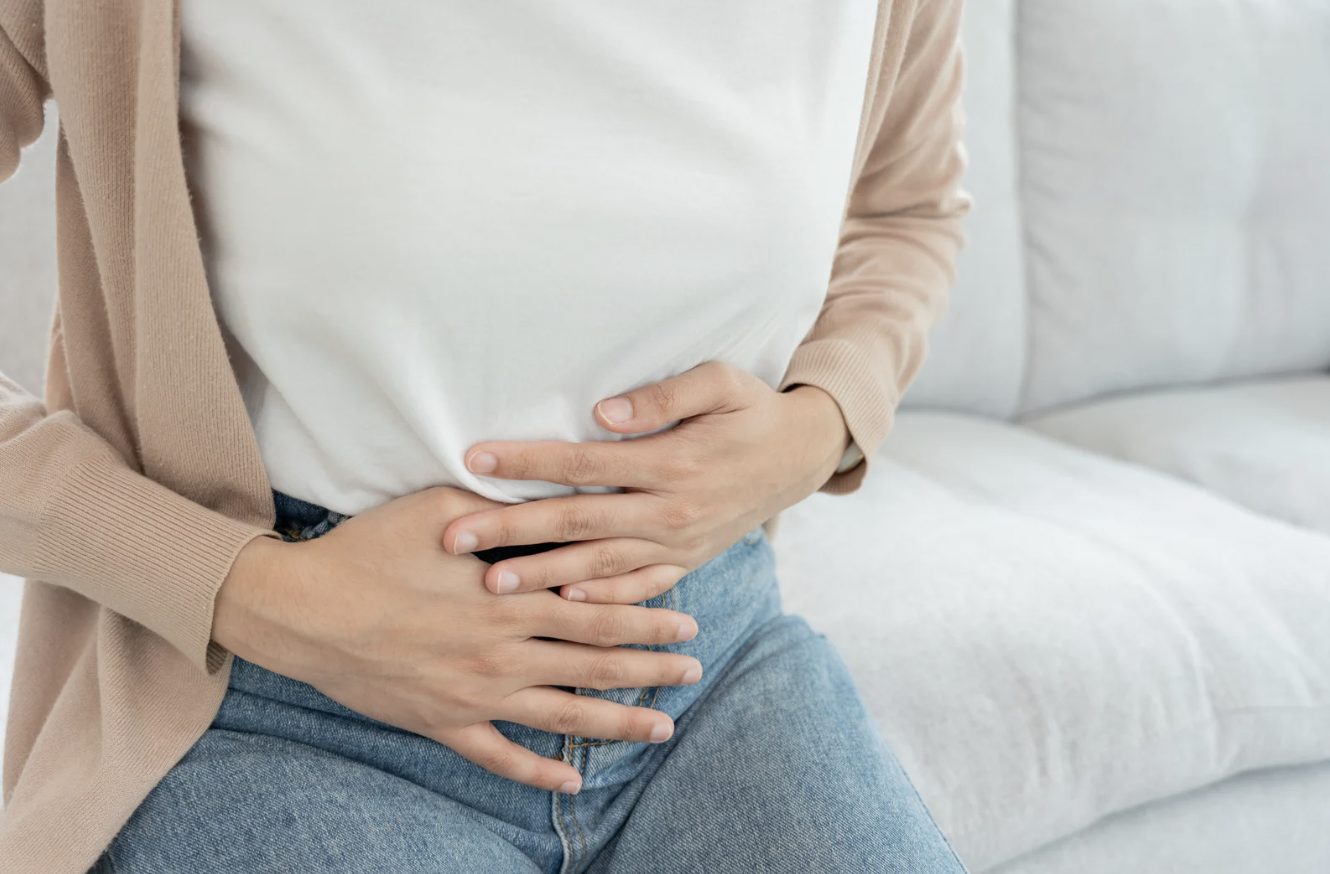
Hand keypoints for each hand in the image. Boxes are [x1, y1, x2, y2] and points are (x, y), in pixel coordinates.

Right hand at [213, 487, 702, 794]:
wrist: (303, 608)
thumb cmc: (371, 548)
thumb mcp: (444, 509)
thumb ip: (505, 514)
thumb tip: (553, 503)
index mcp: (509, 596)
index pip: (595, 606)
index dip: (645, 614)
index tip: (686, 619)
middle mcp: (503, 649)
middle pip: (594, 660)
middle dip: (650, 666)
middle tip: (693, 669)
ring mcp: (476, 693)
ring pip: (563, 713)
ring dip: (617, 721)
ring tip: (663, 726)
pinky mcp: (443, 722)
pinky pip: (499, 756)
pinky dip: (536, 770)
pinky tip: (572, 781)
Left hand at [443, 361, 850, 602]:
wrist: (800, 457)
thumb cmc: (752, 410)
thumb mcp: (721, 384)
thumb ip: (663, 397)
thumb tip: (602, 414)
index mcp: (670, 463)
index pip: (581, 462)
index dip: (526, 462)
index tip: (474, 460)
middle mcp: (669, 511)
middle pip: (576, 521)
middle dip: (511, 530)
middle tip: (454, 539)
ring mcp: (677, 544)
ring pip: (599, 565)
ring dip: (542, 576)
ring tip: (490, 583)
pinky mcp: (685, 562)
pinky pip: (639, 589)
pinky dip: (602, 601)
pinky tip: (562, 604)